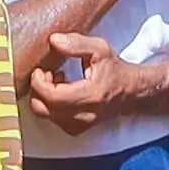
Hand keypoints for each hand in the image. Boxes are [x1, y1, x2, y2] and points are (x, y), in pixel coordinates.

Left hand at [26, 30, 144, 133]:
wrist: (130, 92)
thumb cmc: (114, 69)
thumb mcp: (99, 49)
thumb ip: (76, 43)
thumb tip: (54, 40)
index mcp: (90, 95)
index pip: (51, 96)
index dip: (38, 82)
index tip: (40, 69)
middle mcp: (84, 115)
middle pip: (42, 108)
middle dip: (38, 89)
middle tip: (46, 74)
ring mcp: (80, 125)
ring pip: (45, 115)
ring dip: (43, 97)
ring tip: (55, 81)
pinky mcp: (76, 129)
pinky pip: (52, 119)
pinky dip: (50, 105)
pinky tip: (61, 91)